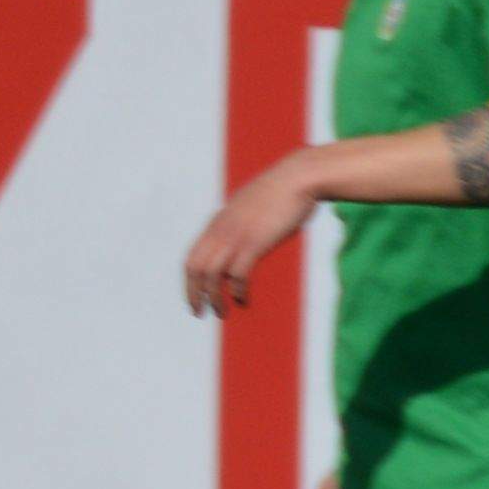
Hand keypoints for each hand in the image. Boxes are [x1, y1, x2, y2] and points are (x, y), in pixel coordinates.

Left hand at [189, 154, 323, 319]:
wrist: (299, 176)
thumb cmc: (282, 191)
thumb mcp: (250, 206)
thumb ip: (241, 221)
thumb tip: (245, 236)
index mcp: (217, 223)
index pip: (191, 257)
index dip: (189, 280)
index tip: (194, 295)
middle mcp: (220, 230)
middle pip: (194, 268)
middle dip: (193, 293)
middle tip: (199, 312)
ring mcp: (236, 235)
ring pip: (212, 274)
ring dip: (214, 297)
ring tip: (221, 312)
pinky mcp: (255, 241)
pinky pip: (238, 272)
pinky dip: (237, 289)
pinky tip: (242, 298)